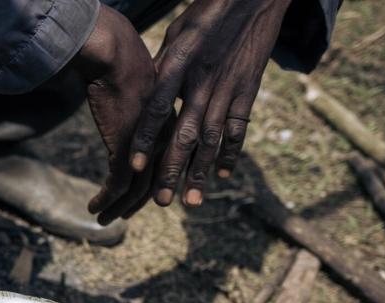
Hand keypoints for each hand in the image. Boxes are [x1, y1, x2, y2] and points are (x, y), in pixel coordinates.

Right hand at [69, 5, 158, 224]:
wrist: (116, 61)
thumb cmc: (124, 68)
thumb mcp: (140, 91)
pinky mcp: (127, 153)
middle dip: (137, 205)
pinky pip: (116, 187)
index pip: (167, 166)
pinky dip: (105, 202)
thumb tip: (129, 109)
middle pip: (155, 184)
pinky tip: (93, 207)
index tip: (145, 200)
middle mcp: (165, 142)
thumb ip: (141, 108)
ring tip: (102, 219)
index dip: (157, 186)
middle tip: (122, 217)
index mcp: (171, 127)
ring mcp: (148, 149)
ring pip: (136, 192)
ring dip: (118, 210)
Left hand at [129, 0, 291, 206]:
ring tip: (191, 201)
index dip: (146, 138)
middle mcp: (203, 79)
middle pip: (185, 133)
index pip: (158, 107)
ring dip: (201, 171)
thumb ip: (162, 69)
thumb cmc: (206, 14)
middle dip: (173, 170)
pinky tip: (222, 174)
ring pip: (213, 137)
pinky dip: (231, 151)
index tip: (135, 166)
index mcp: (179, 64)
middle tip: (161, 202)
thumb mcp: (176, 36)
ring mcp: (228, 85)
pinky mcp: (249, 88)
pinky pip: (240, 126)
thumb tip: (144, 98)